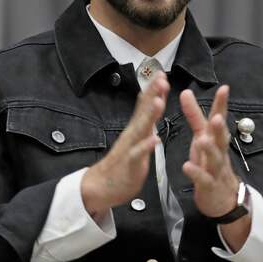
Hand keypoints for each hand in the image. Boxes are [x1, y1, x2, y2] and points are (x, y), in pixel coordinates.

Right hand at [81, 72, 167, 217]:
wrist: (101, 187)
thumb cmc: (123, 165)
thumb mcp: (137, 140)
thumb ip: (145, 124)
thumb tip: (153, 105)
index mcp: (137, 130)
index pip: (145, 106)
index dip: (153, 90)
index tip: (161, 74)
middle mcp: (132, 135)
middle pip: (143, 111)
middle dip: (153, 94)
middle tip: (161, 77)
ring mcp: (130, 148)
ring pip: (141, 129)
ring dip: (150, 115)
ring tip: (159, 101)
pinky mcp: (130, 164)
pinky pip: (138, 155)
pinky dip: (146, 147)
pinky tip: (155, 139)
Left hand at [179, 85, 240, 218]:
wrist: (222, 197)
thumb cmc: (209, 162)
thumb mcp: (202, 136)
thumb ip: (194, 115)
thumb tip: (185, 91)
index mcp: (215, 138)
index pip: (219, 118)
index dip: (221, 105)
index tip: (224, 89)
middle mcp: (218, 151)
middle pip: (221, 138)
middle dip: (220, 128)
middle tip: (217, 118)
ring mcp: (215, 169)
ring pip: (215, 159)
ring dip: (209, 150)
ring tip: (202, 141)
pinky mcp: (209, 185)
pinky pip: (203, 179)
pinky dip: (196, 173)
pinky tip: (187, 166)